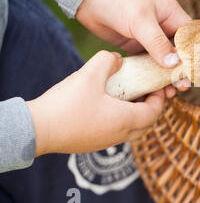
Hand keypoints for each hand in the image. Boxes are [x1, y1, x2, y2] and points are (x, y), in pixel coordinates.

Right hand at [27, 51, 164, 156]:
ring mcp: (106, 142)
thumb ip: (107, 61)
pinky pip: (117, 132)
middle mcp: (120, 135)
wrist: (37, 130)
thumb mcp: (89, 74)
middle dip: (150, 106)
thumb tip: (117, 59)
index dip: (159, 98)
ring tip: (127, 95)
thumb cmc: (65, 105)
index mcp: (125, 120)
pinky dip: (120, 119)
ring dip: (135, 113)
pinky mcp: (93, 143)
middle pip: (147, 123)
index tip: (156, 85)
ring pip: (132, 129)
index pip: (154, 112)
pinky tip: (106, 104)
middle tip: (145, 90)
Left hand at [76, 0, 191, 97]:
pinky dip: (152, 75)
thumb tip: (174, 64)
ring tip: (169, 92)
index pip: (191, 37)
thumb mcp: (140, 20)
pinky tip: (153, 87)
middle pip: (180, 52)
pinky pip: (147, 63)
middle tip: (183, 87)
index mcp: (171, 14)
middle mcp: (163, 26)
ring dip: (167, 76)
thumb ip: (157, 43)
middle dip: (183, 70)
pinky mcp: (134, 45)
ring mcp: (149, 37)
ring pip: (164, 60)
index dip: (198, 55)